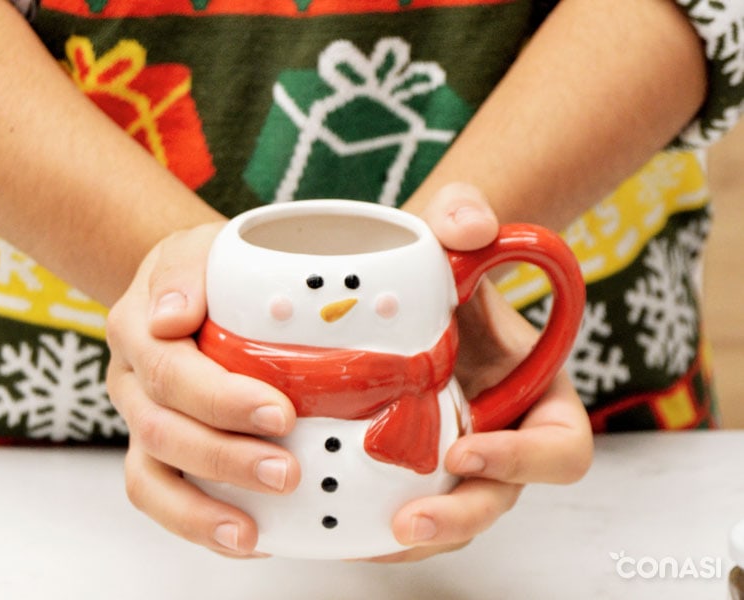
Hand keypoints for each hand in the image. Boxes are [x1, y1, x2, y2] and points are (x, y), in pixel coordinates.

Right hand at [105, 222, 299, 557]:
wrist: (190, 289)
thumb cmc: (206, 271)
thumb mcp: (198, 248)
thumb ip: (186, 271)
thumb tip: (171, 318)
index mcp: (137, 328)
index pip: (169, 369)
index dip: (221, 399)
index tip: (279, 413)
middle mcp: (131, 381)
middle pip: (160, 430)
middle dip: (224, 457)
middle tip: (286, 472)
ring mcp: (140, 421)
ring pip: (150, 477)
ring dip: (200, 509)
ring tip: (251, 532)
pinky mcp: (156, 453)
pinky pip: (160, 498)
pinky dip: (197, 524)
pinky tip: (249, 539)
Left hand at [374, 183, 592, 562]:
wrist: (402, 288)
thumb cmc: (442, 265)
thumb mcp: (451, 231)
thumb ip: (465, 215)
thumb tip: (472, 226)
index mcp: (538, 394)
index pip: (562, 447)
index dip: (525, 460)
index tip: (464, 450)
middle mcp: (504, 436)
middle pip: (502, 499)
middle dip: (461, 517)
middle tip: (408, 520)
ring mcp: (459, 460)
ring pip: (454, 519)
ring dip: (417, 536)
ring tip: (367, 539)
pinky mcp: (413, 470)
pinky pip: (408, 512)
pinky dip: (379, 529)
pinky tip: (337, 528)